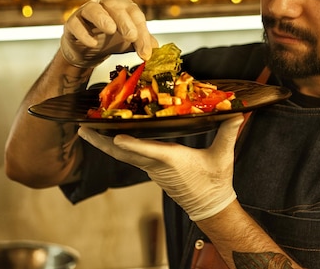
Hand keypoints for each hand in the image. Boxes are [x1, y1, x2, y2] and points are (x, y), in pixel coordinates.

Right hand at [61, 0, 157, 67]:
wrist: (87, 50)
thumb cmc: (110, 40)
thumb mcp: (130, 41)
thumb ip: (143, 42)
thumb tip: (157, 48)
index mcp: (122, 5)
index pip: (135, 14)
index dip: (142, 32)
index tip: (146, 51)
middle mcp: (104, 3)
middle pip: (116, 7)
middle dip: (125, 22)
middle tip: (132, 37)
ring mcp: (86, 11)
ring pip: (93, 9)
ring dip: (102, 18)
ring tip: (110, 30)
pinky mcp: (72, 23)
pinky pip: (76, 24)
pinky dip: (83, 33)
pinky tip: (92, 43)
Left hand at [78, 115, 244, 220]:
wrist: (210, 205)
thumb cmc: (215, 182)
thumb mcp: (223, 157)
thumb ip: (228, 133)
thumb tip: (238, 113)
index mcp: (172, 161)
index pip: (149, 151)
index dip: (132, 144)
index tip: (115, 137)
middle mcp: (157, 165)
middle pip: (123, 152)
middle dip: (101, 141)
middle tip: (81, 129)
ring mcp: (152, 168)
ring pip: (123, 154)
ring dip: (103, 142)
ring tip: (86, 130)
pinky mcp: (153, 168)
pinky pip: (129, 155)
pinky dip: (116, 145)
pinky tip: (108, 136)